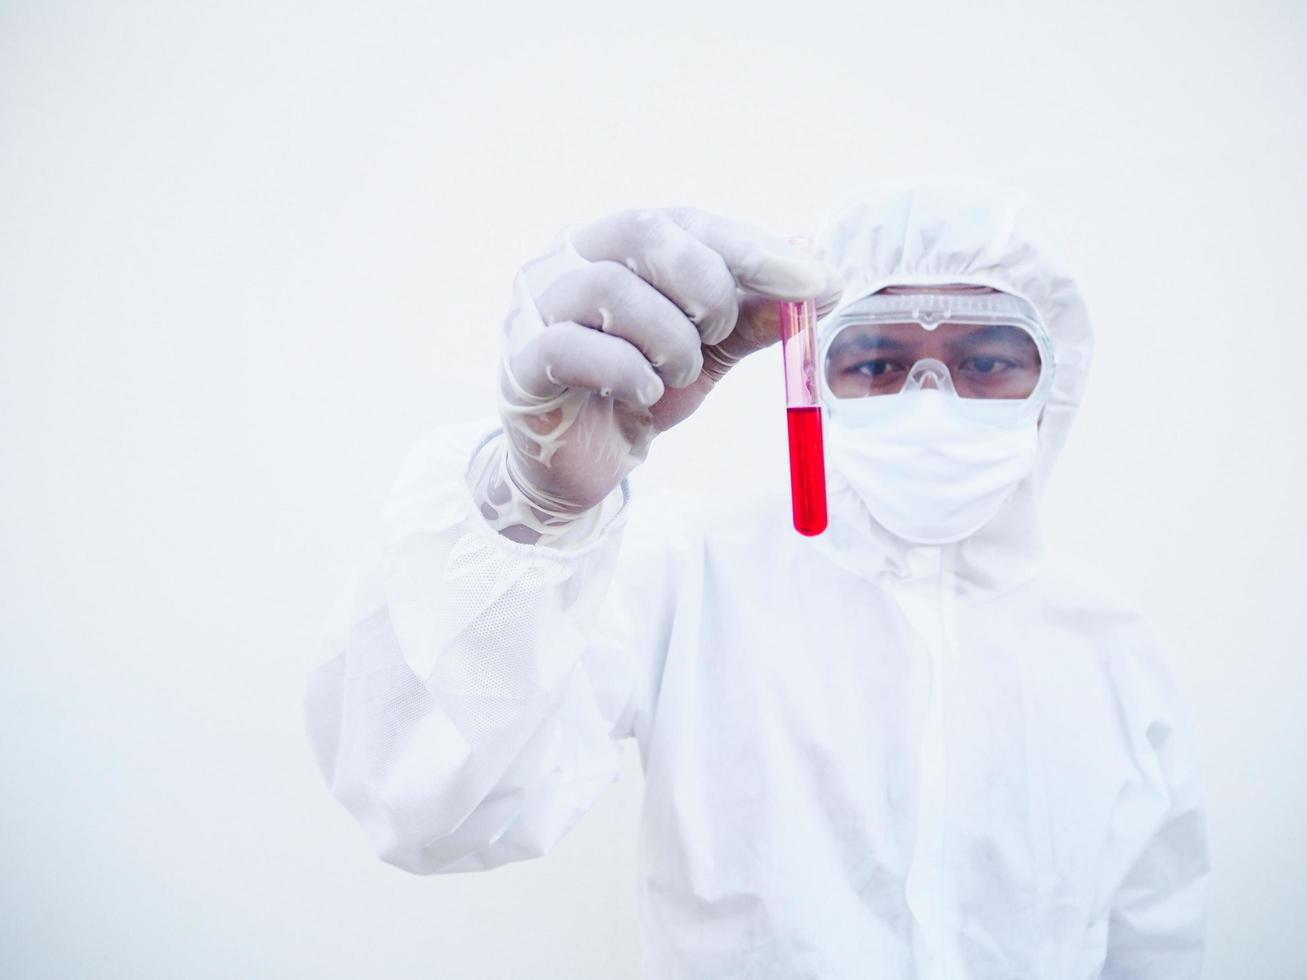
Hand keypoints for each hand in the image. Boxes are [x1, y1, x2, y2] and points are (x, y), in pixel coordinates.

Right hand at [482, 207, 841, 542]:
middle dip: (703, 285)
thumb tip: (821, 285)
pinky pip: (572, 348)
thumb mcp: (707, 352)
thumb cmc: (636, 390)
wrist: (581, 464)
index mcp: (617, 244)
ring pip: (609, 290)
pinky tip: (641, 396)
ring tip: (676, 376)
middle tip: (720, 334)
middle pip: (641, 231)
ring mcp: (536, 307)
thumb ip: (753, 318)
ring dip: (668, 341)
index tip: (813, 282)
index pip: (685, 221)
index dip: (751, 248)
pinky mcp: (520, 363)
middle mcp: (569, 259)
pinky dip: (626, 373)